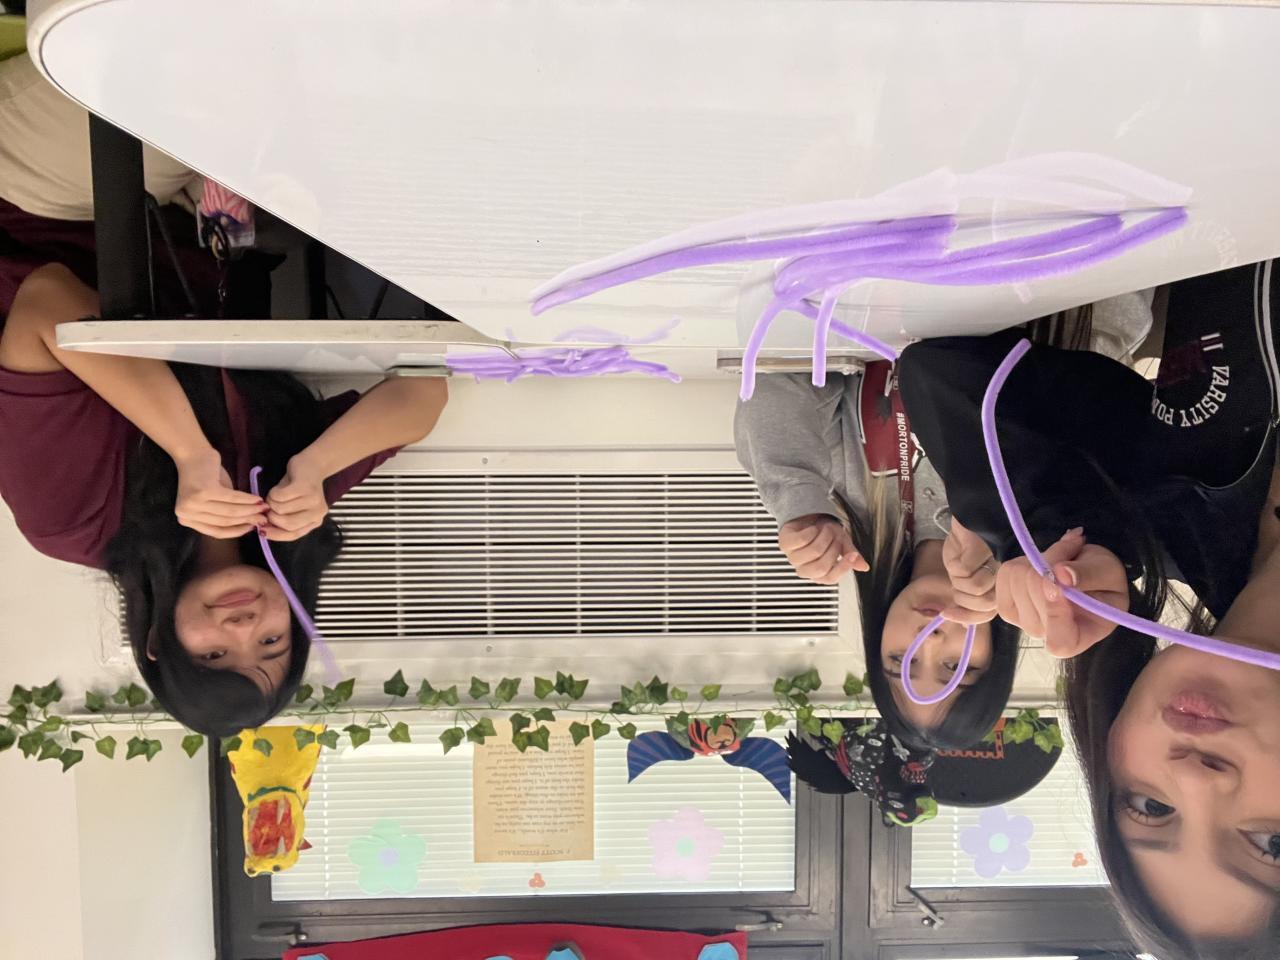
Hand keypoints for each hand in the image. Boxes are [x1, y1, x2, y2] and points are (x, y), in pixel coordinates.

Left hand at [175, 450, 266, 537]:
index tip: (253, 528)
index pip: (216, 532)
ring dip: (250, 510)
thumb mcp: (214, 500)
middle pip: (224, 522)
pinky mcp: (204, 491)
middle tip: (264, 518)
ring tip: (264, 508)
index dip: (237, 531)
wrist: (192, 454)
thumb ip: (228, 513)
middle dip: (248, 520)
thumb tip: (253, 523)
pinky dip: (247, 499)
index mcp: (186, 519)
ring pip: (229, 511)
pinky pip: (232, 498)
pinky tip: (258, 499)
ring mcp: (194, 503)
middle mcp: (187, 514)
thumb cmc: (204, 477)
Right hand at [262, 456, 328, 541]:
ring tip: (274, 496)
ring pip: (280, 509)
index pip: (293, 535)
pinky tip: (277, 489)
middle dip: (271, 517)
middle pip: (287, 524)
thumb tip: (263, 531)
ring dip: (270, 502)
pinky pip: (280, 496)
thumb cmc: (298, 487)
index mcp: (315, 520)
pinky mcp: (305, 486)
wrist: (312, 464)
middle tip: (268, 507)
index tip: (261, 530)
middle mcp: (318, 512)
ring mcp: (313, 499)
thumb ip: (283, 519)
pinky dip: (273, 493)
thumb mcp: (292, 507)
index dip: (275, 534)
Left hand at [777, 514, 868, 584]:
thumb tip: (863, 566)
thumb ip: (851, 554)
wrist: (808, 517)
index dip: (843, 567)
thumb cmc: (823, 532)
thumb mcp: (841, 542)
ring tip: (825, 529)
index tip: (853, 555)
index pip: (830, 578)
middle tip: (836, 536)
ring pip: (813, 552)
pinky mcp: (784, 544)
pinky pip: (801, 540)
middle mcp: (804, 569)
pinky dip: (811, 531)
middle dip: (833, 548)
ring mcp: (793, 558)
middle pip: (821, 567)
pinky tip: (812, 529)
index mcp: (819, 573)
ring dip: (823, 537)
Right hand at [941, 517, 998, 624]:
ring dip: (962, 576)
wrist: (972, 511)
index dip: (967, 617)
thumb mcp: (960, 569)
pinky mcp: (989, 551)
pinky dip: (957, 562)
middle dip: (966, 594)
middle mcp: (1004, 578)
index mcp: (998, 584)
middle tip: (963, 577)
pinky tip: (962, 549)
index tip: (945, 614)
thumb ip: (965, 593)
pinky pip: (964, 571)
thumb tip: (959, 622)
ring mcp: (1001, 565)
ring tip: (965, 560)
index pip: (986, 613)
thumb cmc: (967, 539)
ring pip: (975, 589)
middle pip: (983, 604)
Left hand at [994, 528, 1128, 658]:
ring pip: (1019, 578)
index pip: (1059, 641)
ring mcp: (1021, 620)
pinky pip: (1006, 573)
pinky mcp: (1005, 603)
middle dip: (1054, 563)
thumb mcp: (1110, 574)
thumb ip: (1090, 575)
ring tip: (1061, 561)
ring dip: (1040, 559)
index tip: (1062, 582)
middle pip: (1035, 592)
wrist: (1089, 574)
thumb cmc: (1105, 581)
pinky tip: (1041, 565)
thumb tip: (1061, 573)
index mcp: (1076, 638)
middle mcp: (1045, 634)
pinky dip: (1024, 560)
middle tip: (1073, 555)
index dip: (1056, 612)